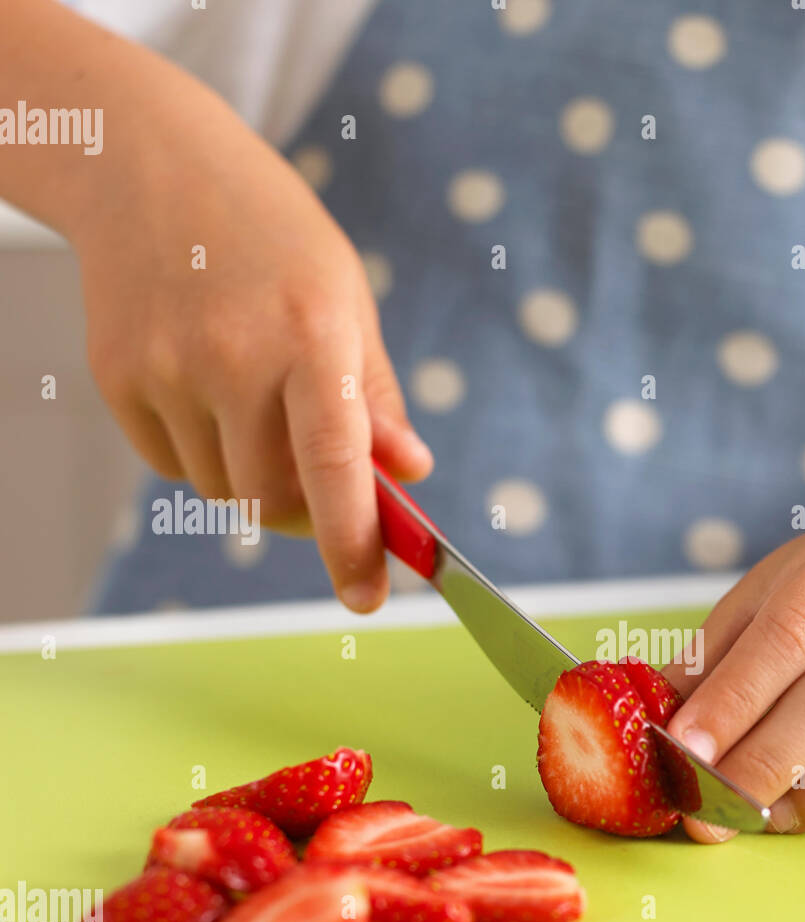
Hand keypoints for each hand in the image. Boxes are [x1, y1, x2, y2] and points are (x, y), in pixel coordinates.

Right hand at [74, 96, 429, 610]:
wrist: (147, 165)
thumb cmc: (271, 237)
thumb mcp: (345, 299)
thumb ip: (374, 396)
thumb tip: (410, 472)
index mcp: (310, 334)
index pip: (335, 463)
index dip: (353, 540)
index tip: (368, 596)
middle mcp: (234, 355)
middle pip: (273, 501)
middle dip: (308, 516)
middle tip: (322, 490)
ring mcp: (167, 368)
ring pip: (224, 492)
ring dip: (254, 479)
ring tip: (255, 402)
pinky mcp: (118, 379)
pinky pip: (174, 465)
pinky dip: (202, 453)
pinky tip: (205, 387)